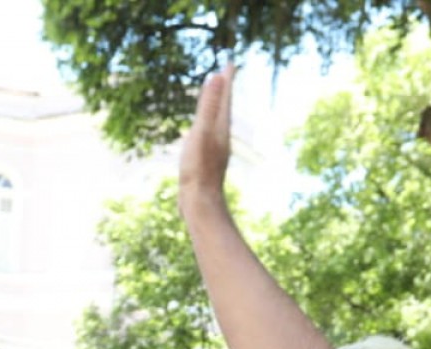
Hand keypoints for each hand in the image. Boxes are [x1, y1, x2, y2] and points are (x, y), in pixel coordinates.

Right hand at [178, 66, 235, 205]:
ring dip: (217, 108)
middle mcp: (220, 137)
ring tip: (216, 99)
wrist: (200, 203)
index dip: (226, 80)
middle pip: (224, 108)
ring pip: (217, 122)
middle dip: (224, 91)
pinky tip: (204, 132)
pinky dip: (207, 126)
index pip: (225, 97)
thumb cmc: (199, 169)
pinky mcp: (206, 161)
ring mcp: (214, 149)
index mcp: (220, 128)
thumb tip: (217, 77)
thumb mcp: (201, 132)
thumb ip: (208, 105)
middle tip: (226, 74)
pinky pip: (208, 136)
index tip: (231, 62)